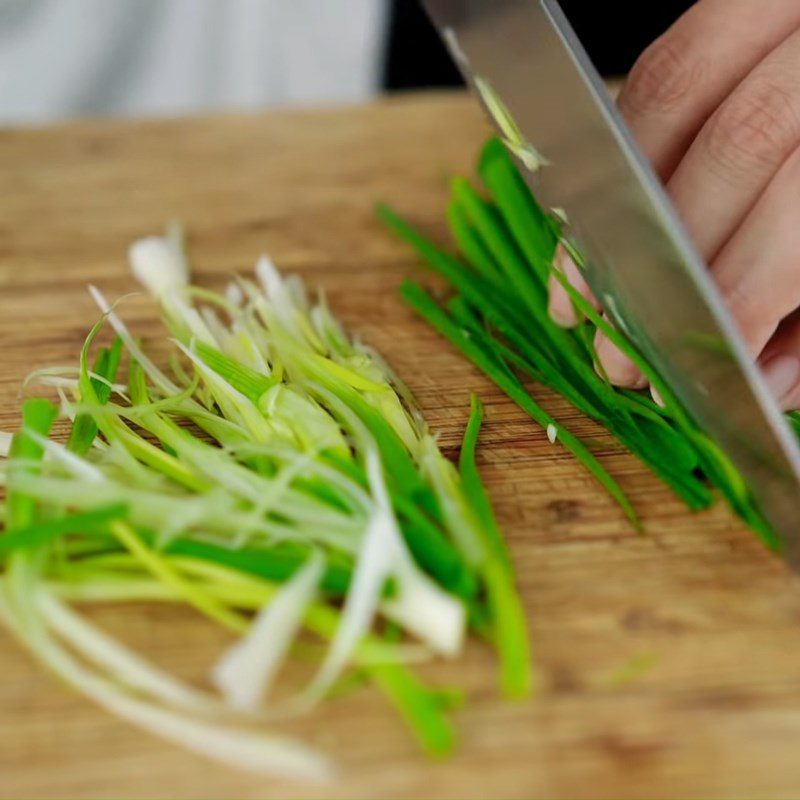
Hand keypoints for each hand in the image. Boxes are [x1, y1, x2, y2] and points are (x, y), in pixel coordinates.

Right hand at [548, 0, 799, 409]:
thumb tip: (765, 380)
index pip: (797, 196)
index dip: (737, 289)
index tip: (692, 365)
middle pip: (732, 142)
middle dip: (664, 264)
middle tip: (621, 355)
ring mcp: (767, 8)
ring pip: (668, 94)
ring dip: (611, 217)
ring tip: (583, 300)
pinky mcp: (725, 10)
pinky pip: (651, 75)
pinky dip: (610, 160)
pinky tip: (593, 229)